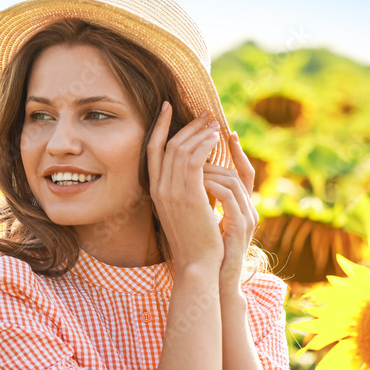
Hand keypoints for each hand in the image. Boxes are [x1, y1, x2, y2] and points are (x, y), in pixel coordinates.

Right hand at [146, 101, 223, 271]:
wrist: (199, 263)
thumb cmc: (198, 239)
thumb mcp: (187, 208)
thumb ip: (187, 187)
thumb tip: (197, 168)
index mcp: (156, 191)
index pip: (152, 150)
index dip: (159, 126)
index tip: (169, 107)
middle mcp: (159, 189)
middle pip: (167, 145)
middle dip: (187, 125)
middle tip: (206, 113)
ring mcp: (171, 192)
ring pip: (180, 150)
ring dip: (199, 132)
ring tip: (214, 123)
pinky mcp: (188, 195)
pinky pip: (193, 160)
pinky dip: (204, 145)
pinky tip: (216, 139)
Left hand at [202, 130, 258, 293]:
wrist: (212, 278)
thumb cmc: (207, 249)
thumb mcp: (206, 218)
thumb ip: (206, 198)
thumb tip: (193, 177)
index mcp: (241, 206)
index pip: (243, 170)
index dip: (235, 151)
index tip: (224, 132)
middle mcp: (248, 209)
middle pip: (237, 171)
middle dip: (217, 154)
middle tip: (199, 141)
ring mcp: (245, 218)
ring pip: (232, 180)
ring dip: (209, 170)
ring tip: (192, 166)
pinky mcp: (239, 229)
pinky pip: (228, 197)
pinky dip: (212, 186)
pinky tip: (197, 181)